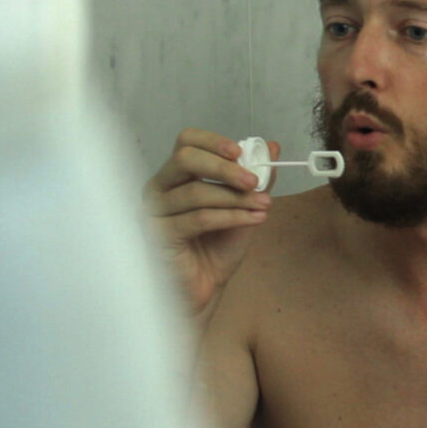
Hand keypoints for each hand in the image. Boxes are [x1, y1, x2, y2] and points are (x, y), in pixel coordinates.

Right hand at [142, 128, 278, 317]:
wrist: (206, 285)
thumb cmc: (217, 245)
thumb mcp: (243, 206)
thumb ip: (255, 177)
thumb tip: (273, 147)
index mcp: (176, 176)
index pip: (186, 142)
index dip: (212, 142)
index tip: (241, 152)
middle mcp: (158, 188)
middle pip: (184, 159)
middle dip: (224, 168)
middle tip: (254, 181)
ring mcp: (153, 211)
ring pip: (195, 192)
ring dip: (235, 198)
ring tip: (263, 206)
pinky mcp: (158, 235)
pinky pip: (197, 219)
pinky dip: (231, 217)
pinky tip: (254, 219)